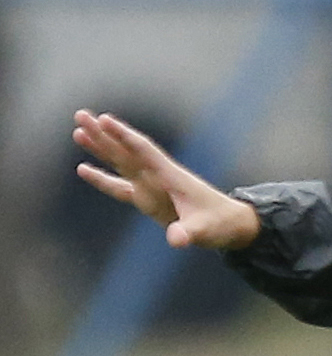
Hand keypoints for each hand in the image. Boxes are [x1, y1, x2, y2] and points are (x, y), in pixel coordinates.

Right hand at [72, 110, 258, 250]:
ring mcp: (152, 187)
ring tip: (77, 131)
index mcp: (171, 177)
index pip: (144, 151)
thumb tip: (175, 240)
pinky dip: (102, 178)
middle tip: (81, 115)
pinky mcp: (148, 199)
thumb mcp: (205, 231)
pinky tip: (83, 169)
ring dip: (100, 148)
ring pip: (120, 163)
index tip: (104, 120)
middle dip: (104, 135)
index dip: (124, 136)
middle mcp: (158, 177)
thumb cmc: (221, 224)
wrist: (231, 226)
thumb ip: (188, 233)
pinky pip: (119, 186)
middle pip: (126, 151)